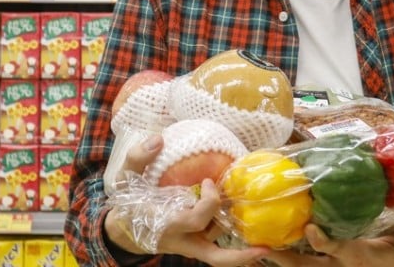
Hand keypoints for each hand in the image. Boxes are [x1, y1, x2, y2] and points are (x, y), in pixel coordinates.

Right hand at [104, 134, 268, 266]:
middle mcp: (181, 242)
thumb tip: (158, 139)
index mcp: (165, 224)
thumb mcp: (125, 178)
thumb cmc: (128, 202)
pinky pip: (220, 255)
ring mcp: (190, 248)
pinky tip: (262, 245)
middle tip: (249, 220)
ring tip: (269, 236)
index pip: (193, 221)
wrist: (123, 230)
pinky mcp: (197, 248)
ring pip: (220, 254)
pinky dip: (240, 254)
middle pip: (213, 252)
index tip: (208, 181)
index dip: (208, 202)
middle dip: (233, 236)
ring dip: (242, 245)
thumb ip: (138, 158)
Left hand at [262, 216, 393, 266]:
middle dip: (284, 259)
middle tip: (262, 247)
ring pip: (302, 265)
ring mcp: (335, 263)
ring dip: (281, 258)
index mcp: (358, 256)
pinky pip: (307, 261)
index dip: (322, 240)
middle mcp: (341, 262)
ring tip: (256, 245)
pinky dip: (290, 254)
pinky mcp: (333, 261)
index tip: (310, 228)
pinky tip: (272, 242)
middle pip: (306, 265)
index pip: (335, 248)